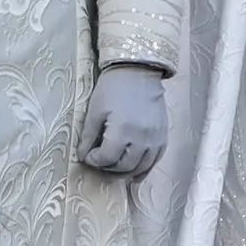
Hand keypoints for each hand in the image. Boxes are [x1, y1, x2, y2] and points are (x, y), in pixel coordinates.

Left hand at [76, 62, 169, 176]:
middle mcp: (141, 137)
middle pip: (123, 166)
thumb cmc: (113, 88)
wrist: (138, 71)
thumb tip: (82, 155)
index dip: (94, 160)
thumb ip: (88, 136)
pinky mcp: (163, 136)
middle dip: (108, 168)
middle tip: (99, 162)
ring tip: (114, 168)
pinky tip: (134, 174)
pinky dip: (144, 170)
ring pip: (140, 168)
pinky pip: (155, 161)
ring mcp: (155, 138)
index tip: (88, 155)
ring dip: (125, 172)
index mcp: (122, 129)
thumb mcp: (95, 110)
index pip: (106, 158)